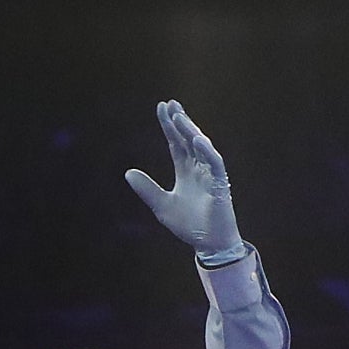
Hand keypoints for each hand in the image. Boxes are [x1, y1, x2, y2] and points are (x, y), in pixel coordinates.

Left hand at [124, 100, 243, 263]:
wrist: (207, 244)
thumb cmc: (189, 226)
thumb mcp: (161, 206)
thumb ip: (147, 189)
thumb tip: (128, 172)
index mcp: (185, 172)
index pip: (176, 143)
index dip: (169, 126)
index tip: (161, 108)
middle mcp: (198, 169)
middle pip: (188, 139)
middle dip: (180, 121)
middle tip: (170, 104)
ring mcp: (210, 175)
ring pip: (201, 147)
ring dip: (190, 131)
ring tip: (179, 116)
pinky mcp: (220, 184)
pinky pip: (215, 163)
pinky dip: (206, 152)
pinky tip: (196, 140)